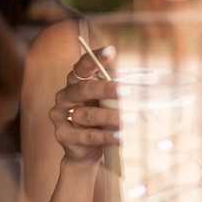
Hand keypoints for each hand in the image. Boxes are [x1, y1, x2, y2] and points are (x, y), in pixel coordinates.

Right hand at [49, 45, 119, 165]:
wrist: (84, 151)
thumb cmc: (98, 120)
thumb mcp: (106, 103)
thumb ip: (114, 93)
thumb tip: (140, 87)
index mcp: (75, 83)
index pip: (82, 66)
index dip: (95, 57)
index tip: (111, 50)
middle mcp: (65, 97)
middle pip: (84, 89)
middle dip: (106, 89)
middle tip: (126, 91)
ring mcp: (61, 116)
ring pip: (87, 114)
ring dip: (110, 116)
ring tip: (129, 119)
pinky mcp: (64, 136)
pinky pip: (88, 135)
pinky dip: (106, 135)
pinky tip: (120, 135)